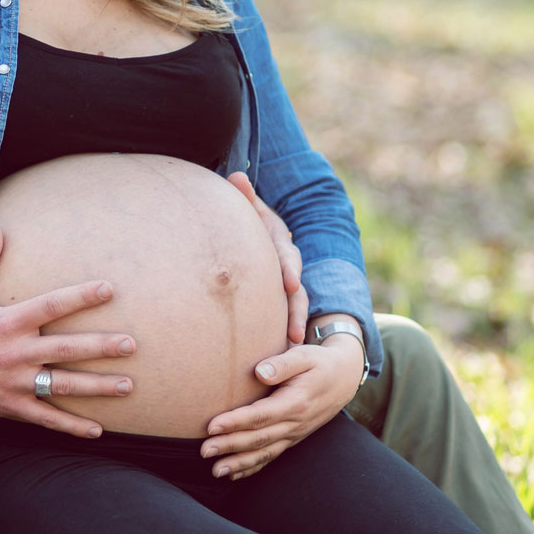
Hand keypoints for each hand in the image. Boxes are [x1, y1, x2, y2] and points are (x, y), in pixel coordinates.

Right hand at [0, 225, 135, 436]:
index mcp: (8, 322)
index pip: (51, 305)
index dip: (80, 296)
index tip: (108, 289)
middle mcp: (15, 352)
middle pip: (66, 349)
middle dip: (100, 347)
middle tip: (131, 344)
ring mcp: (15, 382)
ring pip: (63, 385)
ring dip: (97, 387)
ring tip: (127, 385)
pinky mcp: (11, 406)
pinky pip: (46, 418)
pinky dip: (72, 426)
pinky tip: (97, 431)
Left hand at [200, 334, 364, 481]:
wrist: (344, 378)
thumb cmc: (320, 363)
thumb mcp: (304, 355)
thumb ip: (282, 364)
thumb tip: (259, 372)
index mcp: (296, 403)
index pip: (260, 416)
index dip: (235, 422)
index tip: (212, 426)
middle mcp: (295, 423)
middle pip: (258, 438)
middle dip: (230, 446)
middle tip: (204, 451)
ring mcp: (294, 434)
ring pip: (264, 452)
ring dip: (239, 463)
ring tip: (216, 470)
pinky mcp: (292, 438)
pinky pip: (272, 456)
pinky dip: (253, 467)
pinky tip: (234, 474)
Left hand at [226, 173, 307, 343]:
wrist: (268, 241)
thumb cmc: (257, 227)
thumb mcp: (256, 213)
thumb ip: (247, 198)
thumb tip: (236, 175)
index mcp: (282, 248)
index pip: (288, 258)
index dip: (290, 270)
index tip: (290, 284)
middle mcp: (289, 270)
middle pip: (297, 292)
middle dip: (296, 310)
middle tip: (295, 330)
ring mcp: (288, 289)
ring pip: (295, 309)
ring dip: (293, 327)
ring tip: (290, 347)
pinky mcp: (280, 305)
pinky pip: (284, 319)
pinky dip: (284, 338)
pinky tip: (278, 359)